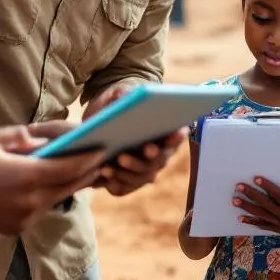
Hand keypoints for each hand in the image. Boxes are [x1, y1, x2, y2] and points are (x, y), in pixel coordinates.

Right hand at [0, 126, 104, 234]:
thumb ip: (24, 137)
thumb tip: (46, 141)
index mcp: (27, 176)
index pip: (69, 169)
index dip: (88, 160)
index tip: (101, 150)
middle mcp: (30, 201)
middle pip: (67, 187)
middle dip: (85, 174)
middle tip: (100, 162)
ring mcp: (22, 218)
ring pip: (54, 200)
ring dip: (66, 187)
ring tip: (79, 173)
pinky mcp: (14, 228)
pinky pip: (38, 211)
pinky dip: (46, 198)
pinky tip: (49, 187)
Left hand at [84, 80, 184, 196]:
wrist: (103, 115)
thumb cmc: (118, 100)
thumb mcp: (120, 91)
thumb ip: (126, 92)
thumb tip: (128, 96)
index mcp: (164, 130)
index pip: (177, 135)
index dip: (176, 137)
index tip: (174, 133)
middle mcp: (158, 153)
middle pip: (158, 161)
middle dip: (148, 158)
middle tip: (134, 152)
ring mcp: (143, 169)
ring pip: (141, 178)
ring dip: (127, 173)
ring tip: (109, 166)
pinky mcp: (125, 180)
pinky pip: (123, 188)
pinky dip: (114, 184)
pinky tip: (102, 174)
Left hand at [234, 172, 279, 245]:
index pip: (277, 195)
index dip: (266, 186)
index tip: (256, 178)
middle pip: (265, 204)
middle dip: (250, 195)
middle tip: (238, 187)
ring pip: (261, 215)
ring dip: (247, 208)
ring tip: (235, 201)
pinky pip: (264, 226)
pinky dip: (252, 222)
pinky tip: (242, 218)